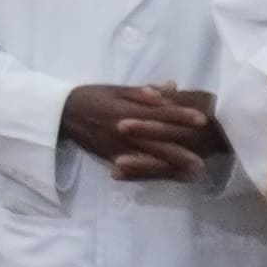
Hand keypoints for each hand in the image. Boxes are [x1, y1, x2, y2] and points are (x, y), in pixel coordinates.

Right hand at [60, 82, 225, 179]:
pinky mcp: (111, 156)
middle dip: (181, 151)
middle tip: (203, 159)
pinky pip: (134, 168)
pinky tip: (167, 178)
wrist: (62, 113)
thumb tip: (170, 87)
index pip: (159, 112)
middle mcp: (125, 129)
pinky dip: (151, 173)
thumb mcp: (116, 89)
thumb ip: (144, 91)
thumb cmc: (92, 97)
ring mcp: (118, 146)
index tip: (202, 120)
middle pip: (157, 140)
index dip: (181, 115)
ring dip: (171, 166)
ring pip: (148, 158)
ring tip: (191, 173)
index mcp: (128, 109)